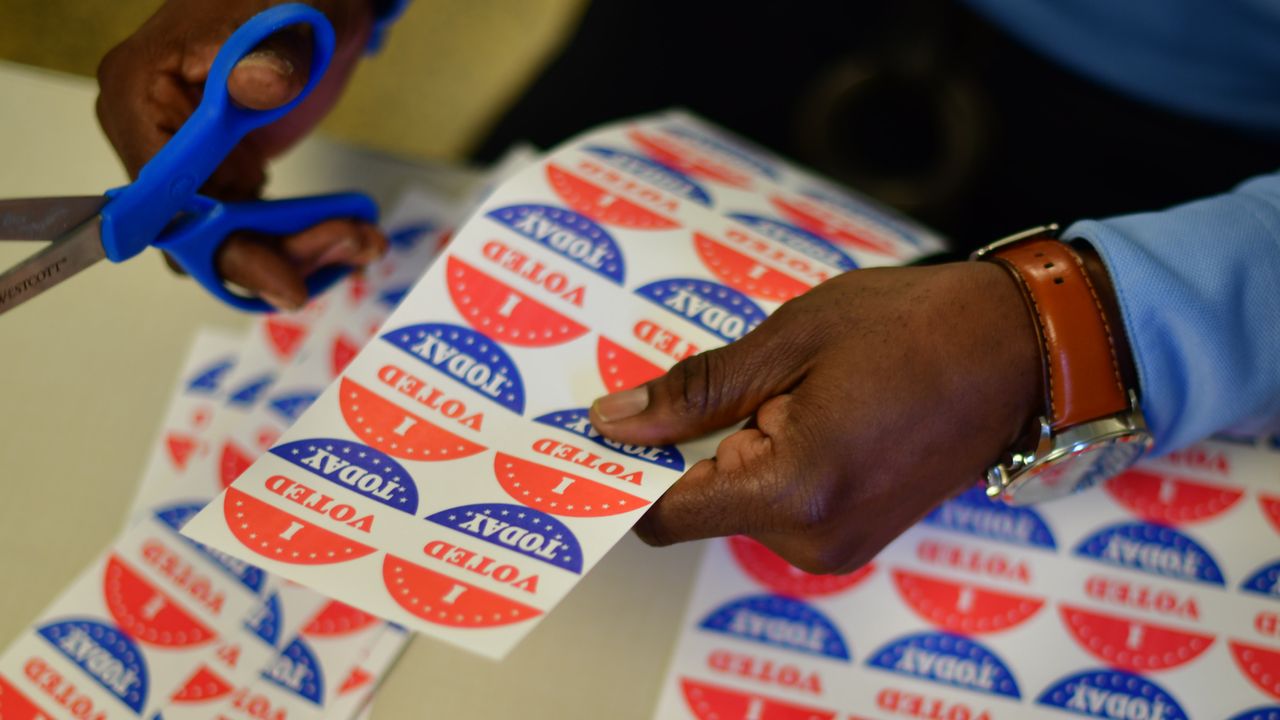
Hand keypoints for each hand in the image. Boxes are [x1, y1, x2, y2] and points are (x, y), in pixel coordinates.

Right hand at [96, 0, 384, 309]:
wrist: (317, 2)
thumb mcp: (288, 18)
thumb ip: (271, 56)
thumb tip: (255, 84)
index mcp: (140, 94)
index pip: (162, 197)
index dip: (218, 242)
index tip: (280, 277)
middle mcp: (151, 135)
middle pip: (196, 232)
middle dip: (275, 252)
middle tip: (350, 244)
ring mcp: (191, 159)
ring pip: (228, 240)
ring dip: (299, 251)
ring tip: (363, 238)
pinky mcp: (226, 174)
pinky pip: (252, 229)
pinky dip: (301, 237)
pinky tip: (351, 234)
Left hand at [589, 262, 1044, 573]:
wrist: (1021, 350)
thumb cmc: (914, 328)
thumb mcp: (789, 339)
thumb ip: (695, 391)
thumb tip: (614, 422)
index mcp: (794, 488)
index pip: (664, 512)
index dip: (624, 470)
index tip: (604, 428)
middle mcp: (813, 537)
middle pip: (698, 507)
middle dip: (688, 446)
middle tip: (720, 376)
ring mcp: (839, 545)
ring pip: (737, 505)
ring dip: (734, 450)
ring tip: (784, 385)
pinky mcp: (856, 536)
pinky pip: (779, 506)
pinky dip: (769, 462)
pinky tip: (803, 408)